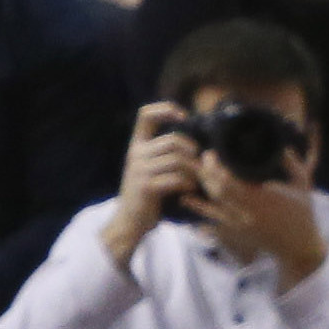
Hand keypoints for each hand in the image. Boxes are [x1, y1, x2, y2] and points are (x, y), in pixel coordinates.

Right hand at [106, 103, 203, 263]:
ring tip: (196, 178)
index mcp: (137, 145)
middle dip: (191, 149)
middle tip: (198, 160)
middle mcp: (135, 154)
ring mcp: (139, 170)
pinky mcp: (146, 187)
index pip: (145, 115)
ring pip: (177, 160)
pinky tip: (189, 189)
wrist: (130, 220)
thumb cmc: (148, 191)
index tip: (184, 115)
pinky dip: (188, 183)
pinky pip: (176, 178)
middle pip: (172, 140)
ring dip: (193, 169)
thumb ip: (164, 150)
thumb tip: (192, 134)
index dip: (165, 109)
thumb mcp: (150, 165)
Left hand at [185, 143, 324, 290]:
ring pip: (211, 208)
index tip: (212, 153)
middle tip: (203, 159)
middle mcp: (248, 212)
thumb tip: (280, 145)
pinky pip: (211, 224)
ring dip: (199, 192)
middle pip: (216, 191)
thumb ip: (292, 164)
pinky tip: (189, 201)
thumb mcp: (303, 184)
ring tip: (193, 177)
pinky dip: (199, 213)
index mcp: (264, 198)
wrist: (299, 247)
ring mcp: (241, 226)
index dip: (216, 166)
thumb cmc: (302, 213)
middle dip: (205, 173)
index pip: (230, 181)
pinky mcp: (236, 236)